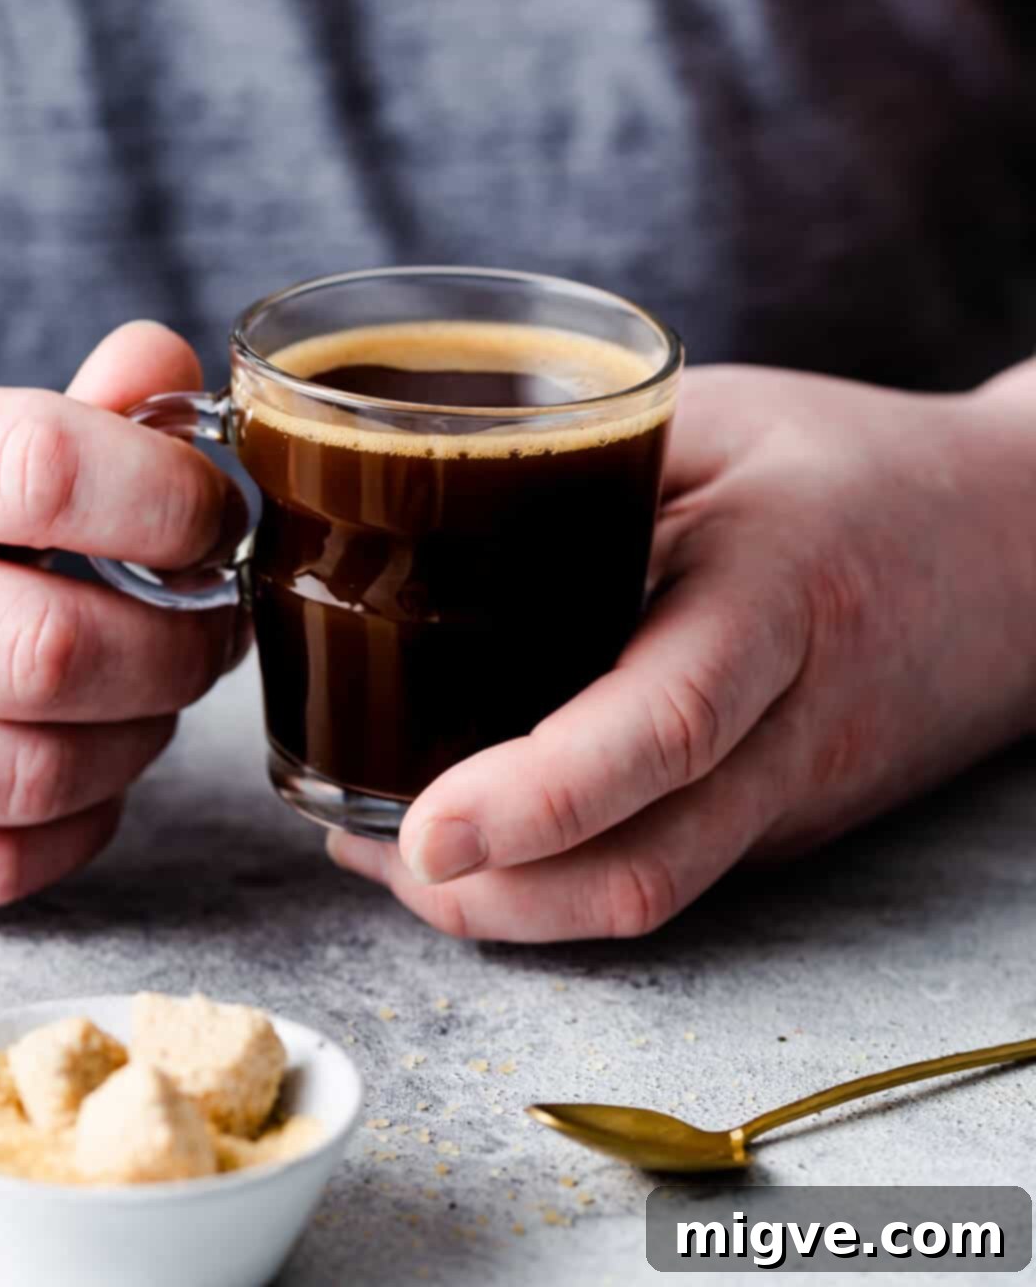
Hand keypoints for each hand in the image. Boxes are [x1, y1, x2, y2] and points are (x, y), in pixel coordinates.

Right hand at [0, 323, 248, 911]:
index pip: (36, 467)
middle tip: (209, 623)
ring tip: (154, 688)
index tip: (213, 518)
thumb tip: (161, 367)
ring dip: (139, 735)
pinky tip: (91, 761)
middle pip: (51, 648)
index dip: (164, 496)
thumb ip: (73, 407)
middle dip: (176, 645)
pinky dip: (80, 820)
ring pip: (37, 771)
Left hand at [327, 362, 1035, 940]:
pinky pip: (668, 870)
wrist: (1022, 549)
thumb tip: (428, 524)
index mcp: (782, 596)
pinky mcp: (787, 817)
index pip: (665, 724)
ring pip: (650, 894)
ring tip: (388, 855)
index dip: (539, 794)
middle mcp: (797, 726)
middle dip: (488, 896)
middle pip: (645, 865)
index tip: (423, 830)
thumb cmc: (859, 462)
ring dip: (510, 906)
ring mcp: (797, 791)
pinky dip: (561, 877)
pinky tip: (480, 835)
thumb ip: (598, 471)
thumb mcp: (725, 422)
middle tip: (358, 848)